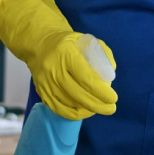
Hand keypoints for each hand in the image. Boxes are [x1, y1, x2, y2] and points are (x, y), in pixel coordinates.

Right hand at [0, 0, 116, 120]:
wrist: (39, 45)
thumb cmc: (68, 43)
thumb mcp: (86, 40)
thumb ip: (102, 54)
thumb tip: (111, 74)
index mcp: (66, 53)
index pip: (86, 78)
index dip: (101, 91)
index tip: (113, 98)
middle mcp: (53, 69)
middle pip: (79, 94)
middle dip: (98, 104)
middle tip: (111, 108)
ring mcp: (46, 82)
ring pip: (70, 104)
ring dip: (88, 109)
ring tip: (100, 108)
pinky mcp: (41, 92)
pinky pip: (59, 109)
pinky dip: (74, 114)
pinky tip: (85, 111)